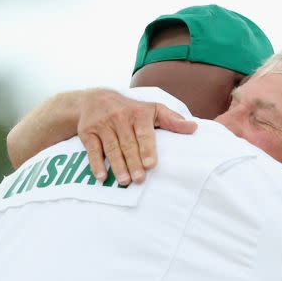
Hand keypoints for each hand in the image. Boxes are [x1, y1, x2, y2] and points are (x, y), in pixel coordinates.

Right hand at [76, 89, 196, 185]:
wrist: (95, 99)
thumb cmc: (130, 109)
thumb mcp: (152, 109)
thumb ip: (172, 120)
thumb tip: (193, 128)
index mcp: (138, 113)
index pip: (144, 133)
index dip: (147, 149)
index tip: (150, 165)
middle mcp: (120, 117)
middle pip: (127, 144)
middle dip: (133, 162)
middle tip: (139, 179)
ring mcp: (102, 124)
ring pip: (111, 148)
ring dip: (117, 166)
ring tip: (124, 181)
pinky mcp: (87, 132)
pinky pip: (92, 150)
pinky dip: (96, 164)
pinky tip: (102, 176)